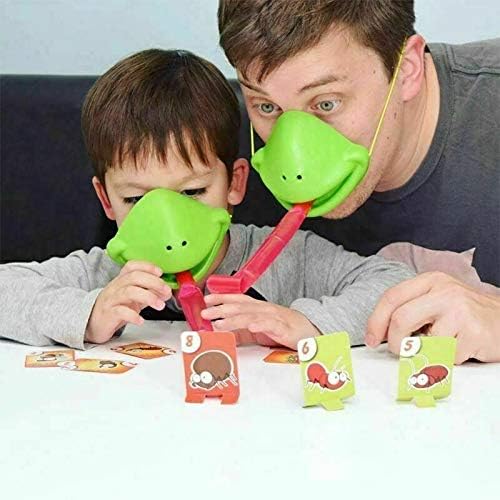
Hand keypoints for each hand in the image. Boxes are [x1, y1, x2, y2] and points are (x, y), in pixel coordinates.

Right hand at [85, 261, 171, 342]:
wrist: (93, 323)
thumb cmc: (115, 308)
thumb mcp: (133, 297)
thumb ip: (149, 292)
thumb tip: (166, 291)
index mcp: (122, 280)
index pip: (132, 266)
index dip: (147, 266)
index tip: (160, 272)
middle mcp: (116, 287)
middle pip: (134, 277)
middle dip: (154, 282)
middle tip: (166, 291)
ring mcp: (111, 300)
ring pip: (129, 292)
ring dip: (148, 297)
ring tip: (160, 305)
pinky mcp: (108, 314)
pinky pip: (120, 311)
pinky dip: (133, 315)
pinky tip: (141, 320)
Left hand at [202, 294, 319, 348]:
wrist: (309, 331)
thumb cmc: (283, 329)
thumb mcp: (257, 330)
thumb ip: (239, 331)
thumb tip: (219, 332)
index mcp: (258, 308)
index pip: (237, 299)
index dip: (222, 298)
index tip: (207, 299)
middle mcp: (264, 309)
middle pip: (240, 307)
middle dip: (221, 309)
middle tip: (206, 312)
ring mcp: (274, 318)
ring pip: (252, 316)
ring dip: (234, 319)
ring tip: (220, 323)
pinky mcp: (283, 329)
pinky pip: (271, 325)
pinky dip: (260, 325)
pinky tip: (251, 327)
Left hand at [365, 272, 499, 363]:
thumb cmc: (465, 313)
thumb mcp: (436, 300)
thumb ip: (410, 310)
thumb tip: (380, 332)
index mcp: (430, 281)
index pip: (391, 297)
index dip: (375, 321)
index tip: (372, 339)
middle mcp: (444, 291)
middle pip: (400, 319)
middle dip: (394, 342)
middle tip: (400, 351)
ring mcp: (460, 311)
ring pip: (423, 342)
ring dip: (427, 352)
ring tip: (442, 343)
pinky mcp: (474, 332)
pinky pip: (445, 356)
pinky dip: (447, 359)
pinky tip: (459, 348)